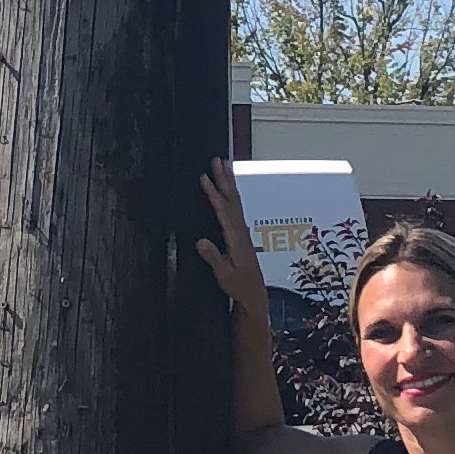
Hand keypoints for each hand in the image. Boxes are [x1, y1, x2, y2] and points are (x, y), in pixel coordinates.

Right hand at [195, 158, 271, 331]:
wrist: (254, 293)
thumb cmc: (238, 285)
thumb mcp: (223, 275)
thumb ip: (213, 258)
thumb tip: (200, 241)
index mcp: (236, 238)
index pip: (223, 210)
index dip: (214, 193)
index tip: (205, 178)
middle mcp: (241, 230)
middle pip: (232, 199)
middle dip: (224, 178)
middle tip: (217, 160)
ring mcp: (242, 230)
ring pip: (235, 200)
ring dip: (229, 182)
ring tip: (224, 165)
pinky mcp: (241, 233)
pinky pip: (236, 207)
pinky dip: (231, 193)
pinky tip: (228, 188)